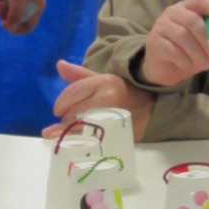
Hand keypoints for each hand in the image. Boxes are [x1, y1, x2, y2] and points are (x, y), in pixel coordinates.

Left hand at [0, 0, 44, 33]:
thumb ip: (15, 14)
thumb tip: (10, 27)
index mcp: (36, 6)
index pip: (28, 26)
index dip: (16, 28)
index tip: (4, 23)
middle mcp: (31, 2)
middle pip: (15, 17)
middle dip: (4, 13)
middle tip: (0, 4)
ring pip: (8, 8)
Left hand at [41, 60, 155, 141]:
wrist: (150, 109)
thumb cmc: (121, 93)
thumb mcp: (102, 79)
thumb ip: (78, 74)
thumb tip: (59, 64)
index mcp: (105, 83)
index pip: (72, 93)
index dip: (61, 103)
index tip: (58, 110)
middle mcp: (107, 100)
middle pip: (72, 113)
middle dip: (66, 118)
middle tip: (72, 120)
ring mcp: (111, 120)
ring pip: (77, 129)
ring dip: (69, 132)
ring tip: (73, 131)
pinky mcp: (114, 136)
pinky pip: (87, 142)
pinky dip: (76, 143)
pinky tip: (71, 143)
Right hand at [141, 0, 208, 86]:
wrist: (166, 68)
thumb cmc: (189, 50)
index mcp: (188, 7)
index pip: (202, 0)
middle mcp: (173, 12)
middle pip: (193, 21)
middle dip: (207, 41)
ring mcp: (161, 26)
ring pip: (183, 36)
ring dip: (197, 53)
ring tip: (203, 63)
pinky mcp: (154, 42)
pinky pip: (172, 50)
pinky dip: (184, 60)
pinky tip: (186, 64)